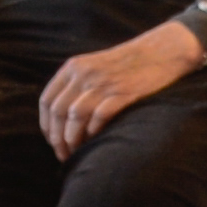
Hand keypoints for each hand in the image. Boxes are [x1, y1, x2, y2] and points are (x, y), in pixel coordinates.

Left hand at [37, 18, 205, 151]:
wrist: (160, 51)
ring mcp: (103, 83)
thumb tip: (60, 119)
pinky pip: (99, 116)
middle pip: (58, 112)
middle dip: (57, 138)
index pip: (47, 100)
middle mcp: (84, 73)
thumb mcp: (93, 66)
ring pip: (75, 116)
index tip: (51, 141)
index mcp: (73, 67)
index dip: (46, 126)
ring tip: (76, 153)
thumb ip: (75, 85)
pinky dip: (94, 131)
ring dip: (72, 139)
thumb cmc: (126, 64)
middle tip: (63, 155)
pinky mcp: (123, 92)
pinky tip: (96, 140)